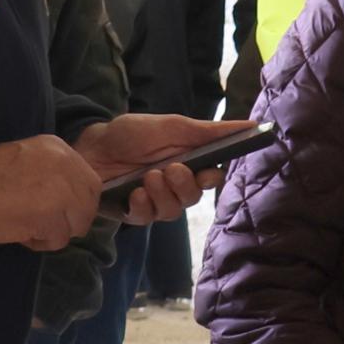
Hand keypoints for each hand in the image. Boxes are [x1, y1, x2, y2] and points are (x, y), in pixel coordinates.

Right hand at [0, 136, 104, 248]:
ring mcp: (61, 190)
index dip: (73, 202)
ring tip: (24, 225)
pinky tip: (17, 231)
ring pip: (77, 224)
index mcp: (58, 148)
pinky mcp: (50, 217)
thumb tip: (67, 198)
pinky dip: (39, 242)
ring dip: (53, 232)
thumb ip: (49, 173)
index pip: (89, 182)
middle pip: (89, 204)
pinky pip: (58, 240)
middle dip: (69, 219)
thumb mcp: (23, 159)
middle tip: (40, 222)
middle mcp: (66, 164)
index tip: (50, 208)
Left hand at [75, 112, 237, 226]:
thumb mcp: (172, 126)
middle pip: (194, 197)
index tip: (206, 171)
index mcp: (189, 162)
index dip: (212, 178)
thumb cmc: (131, 133)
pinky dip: (142, 205)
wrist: (90, 146)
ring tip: (147, 177)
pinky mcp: (133, 212)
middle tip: (170, 169)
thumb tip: (252, 125)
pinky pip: (147, 218)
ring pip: (173, 211)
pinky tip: (133, 192)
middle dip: (184, 185)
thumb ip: (211, 131)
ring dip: (162, 194)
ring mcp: (154, 200)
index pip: (212, 177)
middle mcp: (174, 185)